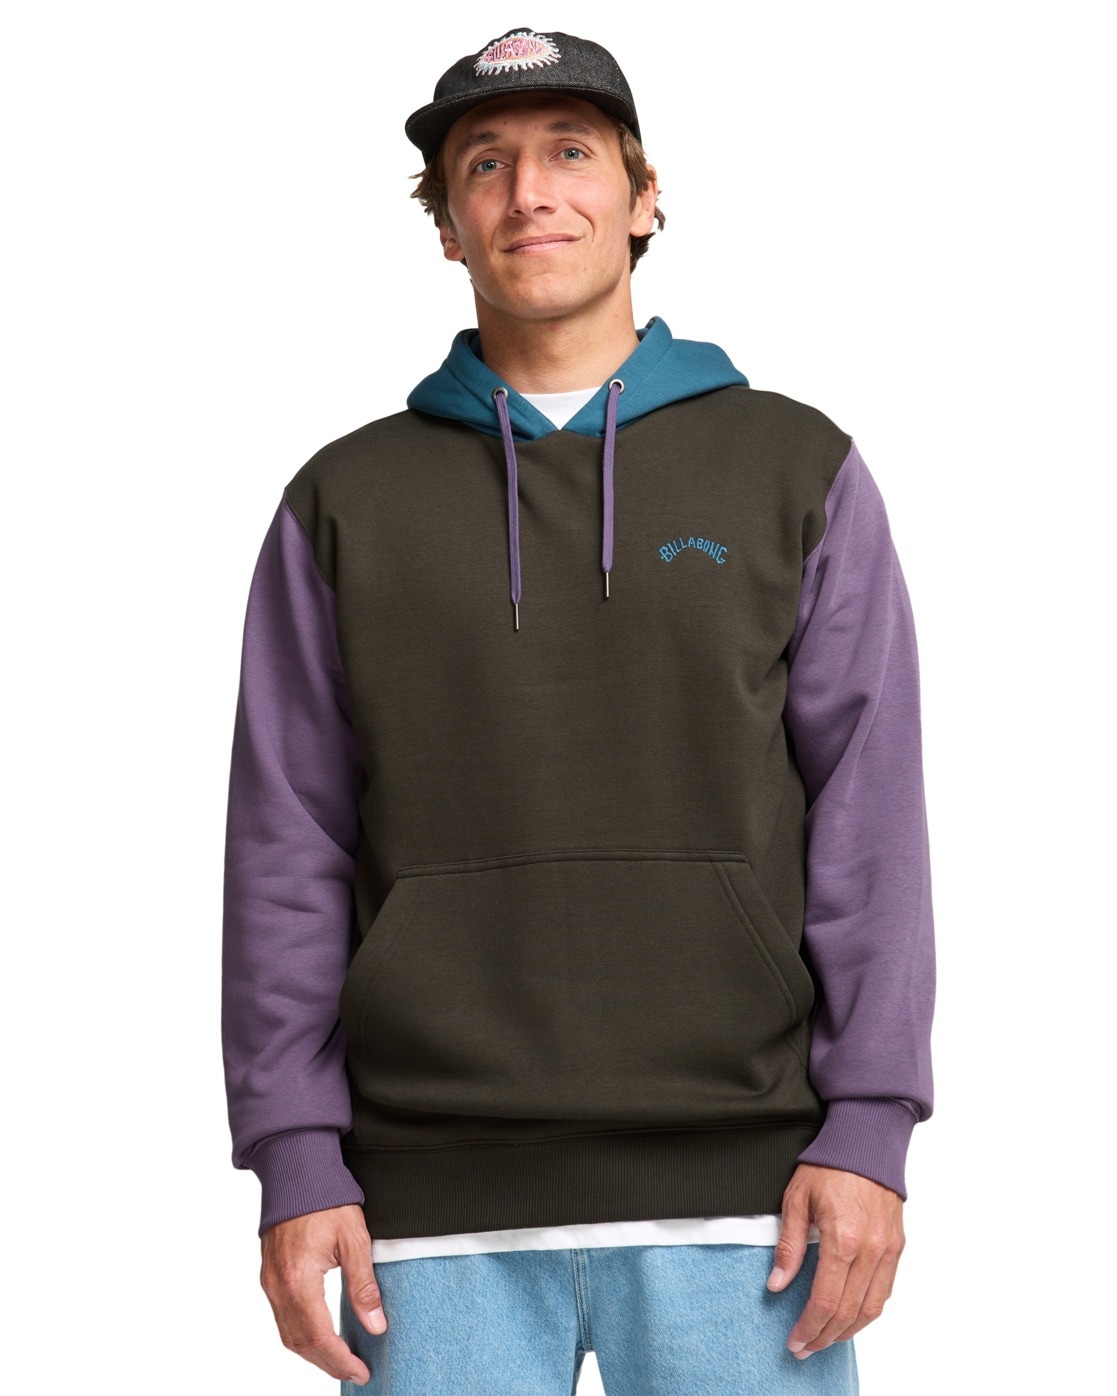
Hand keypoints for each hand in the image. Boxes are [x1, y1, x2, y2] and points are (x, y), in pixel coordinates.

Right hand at [259, 1203, 386, 1383]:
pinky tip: (319, 1335)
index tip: (361, 1371)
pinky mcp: (269, 1274)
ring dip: (312, 1353)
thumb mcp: (354, 1238)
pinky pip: (281, 1317)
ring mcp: (270, 1281)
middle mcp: (278, 1286)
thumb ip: (364, 1285)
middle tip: (354, 1371)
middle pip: (300, 1343)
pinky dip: (300, 1334)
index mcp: (299, 1279)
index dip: (340, 1360)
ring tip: (339, 1359)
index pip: (319, 1337)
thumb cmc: (326, 1198)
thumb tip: (376, 1325)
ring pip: (287, 1334)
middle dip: (327, 1363)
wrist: (296, 1168)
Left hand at [767, 1163, 903, 1358]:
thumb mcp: (796, 1199)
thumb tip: (777, 1284)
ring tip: (825, 1339)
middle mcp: (870, 1250)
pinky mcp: (898, 1245)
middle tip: (804, 1348)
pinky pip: (886, 1290)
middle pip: (849, 1313)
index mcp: (842, 1239)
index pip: (826, 1301)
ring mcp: (888, 1249)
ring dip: (848, 1331)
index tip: (794, 1341)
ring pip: (872, 1308)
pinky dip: (868, 1311)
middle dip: (824, 1336)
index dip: (809, 1328)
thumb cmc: (828, 1165)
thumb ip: (789, 1245)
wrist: (867, 1139)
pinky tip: (851, 1316)